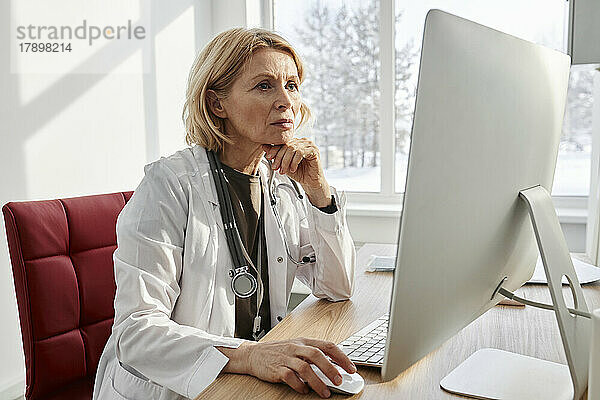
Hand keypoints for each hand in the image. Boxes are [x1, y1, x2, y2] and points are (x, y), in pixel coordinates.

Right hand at [218, 338, 356, 397]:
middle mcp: (296, 348)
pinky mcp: (276, 369)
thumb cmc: (278, 351)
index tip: (351, 368)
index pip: (327, 345)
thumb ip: (314, 354)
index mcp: (304, 341)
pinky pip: (290, 377)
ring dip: (317, 382)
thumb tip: (335, 365)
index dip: (341, 357)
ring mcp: (286, 358)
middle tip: (340, 380)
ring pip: (305, 368)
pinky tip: (304, 391)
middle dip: (330, 368)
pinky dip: (299, 385)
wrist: (254, 354)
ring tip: (325, 392)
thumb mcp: (297, 347)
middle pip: (317, 355)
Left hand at [262, 139, 331, 207]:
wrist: (310, 183)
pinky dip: (294, 161)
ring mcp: (309, 144)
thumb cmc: (299, 173)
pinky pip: (300, 152)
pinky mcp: (314, 150)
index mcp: (296, 142)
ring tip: (285, 170)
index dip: (274, 150)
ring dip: (286, 161)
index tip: (269, 158)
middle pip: (287, 145)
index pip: (283, 142)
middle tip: (276, 167)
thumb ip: (276, 155)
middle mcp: (303, 141)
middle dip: (279, 157)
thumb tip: (264, 146)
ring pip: (292, 148)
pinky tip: (293, 168)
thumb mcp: (284, 164)